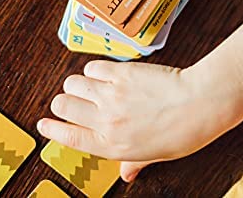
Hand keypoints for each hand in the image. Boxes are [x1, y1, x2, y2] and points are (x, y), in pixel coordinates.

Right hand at [37, 60, 238, 181]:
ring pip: (73, 83)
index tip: (43, 124)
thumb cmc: (182, 132)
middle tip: (70, 100)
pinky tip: (103, 73)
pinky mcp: (120, 73)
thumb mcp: (156, 156)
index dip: (52, 129)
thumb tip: (127, 176)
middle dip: (62, 103)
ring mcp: (111, 95)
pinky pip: (93, 67)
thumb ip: (134, 163)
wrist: (199, 103)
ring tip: (87, 85)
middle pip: (63, 106)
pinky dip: (94, 69)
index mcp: (113, 145)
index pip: (70, 138)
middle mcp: (107, 120)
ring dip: (76, 84)